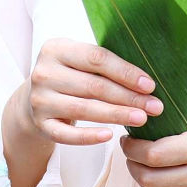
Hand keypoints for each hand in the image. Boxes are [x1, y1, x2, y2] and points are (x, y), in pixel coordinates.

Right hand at [5, 39, 163, 149]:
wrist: (32, 99)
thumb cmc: (69, 76)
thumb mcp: (78, 61)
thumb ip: (105, 64)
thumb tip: (147, 81)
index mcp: (56, 49)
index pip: (96, 58)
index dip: (125, 72)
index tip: (149, 85)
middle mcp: (44, 73)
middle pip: (93, 86)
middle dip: (128, 97)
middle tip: (154, 107)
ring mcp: (40, 100)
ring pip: (83, 109)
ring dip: (116, 115)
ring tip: (142, 119)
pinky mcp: (40, 124)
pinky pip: (67, 134)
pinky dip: (89, 136)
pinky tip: (110, 136)